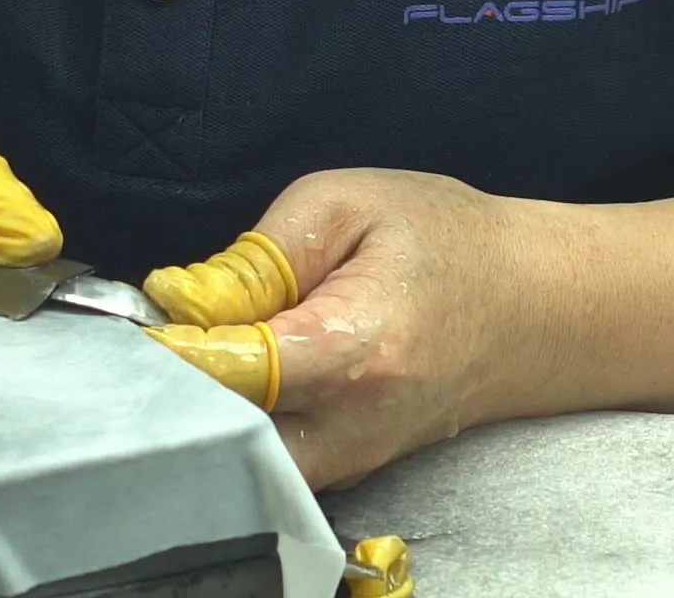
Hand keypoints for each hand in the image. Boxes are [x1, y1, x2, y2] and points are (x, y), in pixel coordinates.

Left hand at [148, 168, 550, 488]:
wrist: (535, 307)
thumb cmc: (446, 241)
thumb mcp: (348, 205)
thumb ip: (259, 255)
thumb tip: (183, 303)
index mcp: (352, 350)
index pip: (228, 374)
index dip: (169, 348)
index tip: (138, 321)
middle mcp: (350, 426)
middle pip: (220, 434)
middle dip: (174, 391)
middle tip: (156, 341)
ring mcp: (351, 459)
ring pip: (238, 458)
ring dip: (203, 411)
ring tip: (197, 354)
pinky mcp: (349, 469)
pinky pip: (267, 460)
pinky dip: (236, 425)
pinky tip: (234, 377)